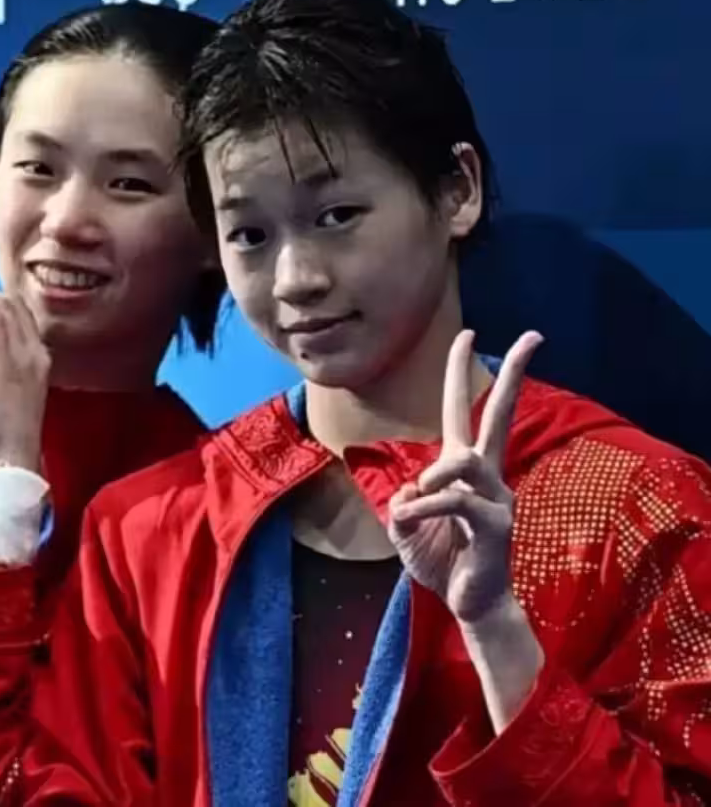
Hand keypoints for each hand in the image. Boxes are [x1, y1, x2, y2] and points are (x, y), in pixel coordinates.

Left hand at [387, 329, 542, 624]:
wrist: (467, 603)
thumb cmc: (440, 560)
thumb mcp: (406, 525)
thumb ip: (404, 499)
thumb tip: (411, 487)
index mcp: (464, 468)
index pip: (464, 410)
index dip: (462, 372)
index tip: (469, 334)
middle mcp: (487, 475)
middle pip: (503, 414)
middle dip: (516, 373)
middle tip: (533, 334)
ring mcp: (497, 497)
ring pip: (465, 461)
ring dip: (434, 475)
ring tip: (418, 494)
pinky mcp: (496, 524)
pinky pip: (456, 501)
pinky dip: (425, 506)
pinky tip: (412, 518)